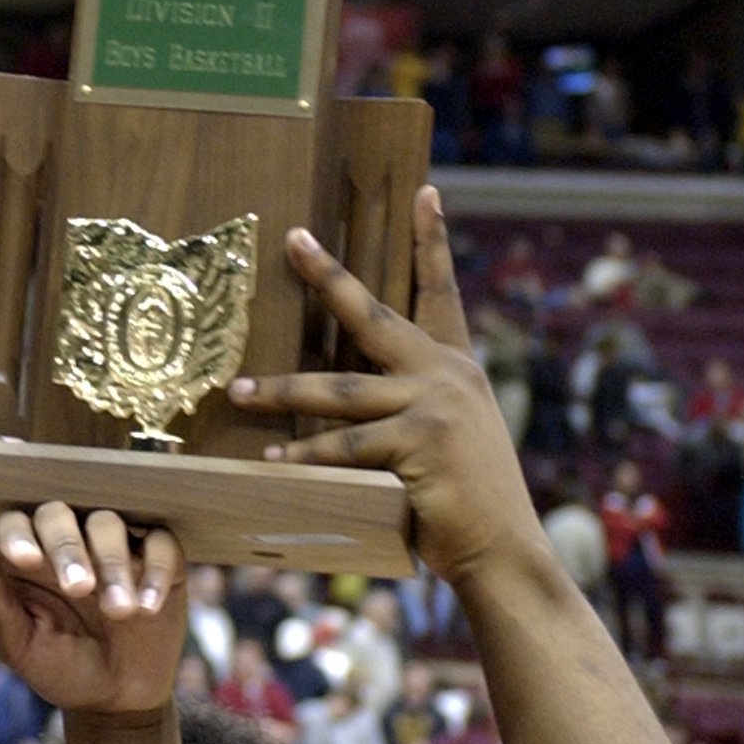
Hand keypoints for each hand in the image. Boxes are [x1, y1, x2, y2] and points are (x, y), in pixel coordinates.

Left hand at [0, 508, 183, 716]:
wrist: (117, 698)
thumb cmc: (61, 669)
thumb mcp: (25, 649)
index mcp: (29, 557)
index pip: (15, 524)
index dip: (18, 535)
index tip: (25, 561)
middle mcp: (69, 542)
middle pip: (61, 515)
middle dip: (68, 548)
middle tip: (79, 589)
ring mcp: (115, 546)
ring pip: (110, 524)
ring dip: (113, 563)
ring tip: (119, 611)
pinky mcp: (158, 560)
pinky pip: (162, 544)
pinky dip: (156, 571)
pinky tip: (148, 608)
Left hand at [226, 185, 541, 584]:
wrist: (505, 551)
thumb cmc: (467, 502)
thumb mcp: (450, 438)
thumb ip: (412, 408)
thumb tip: (348, 403)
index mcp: (457, 368)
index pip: (441, 292)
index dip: (432, 241)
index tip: (424, 191)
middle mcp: (447, 375)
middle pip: (373, 315)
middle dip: (328, 276)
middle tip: (292, 240)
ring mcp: (433, 407)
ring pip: (338, 390)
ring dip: (282, 390)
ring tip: (238, 391)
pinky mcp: (417, 445)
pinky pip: (344, 447)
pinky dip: (305, 454)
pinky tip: (272, 458)